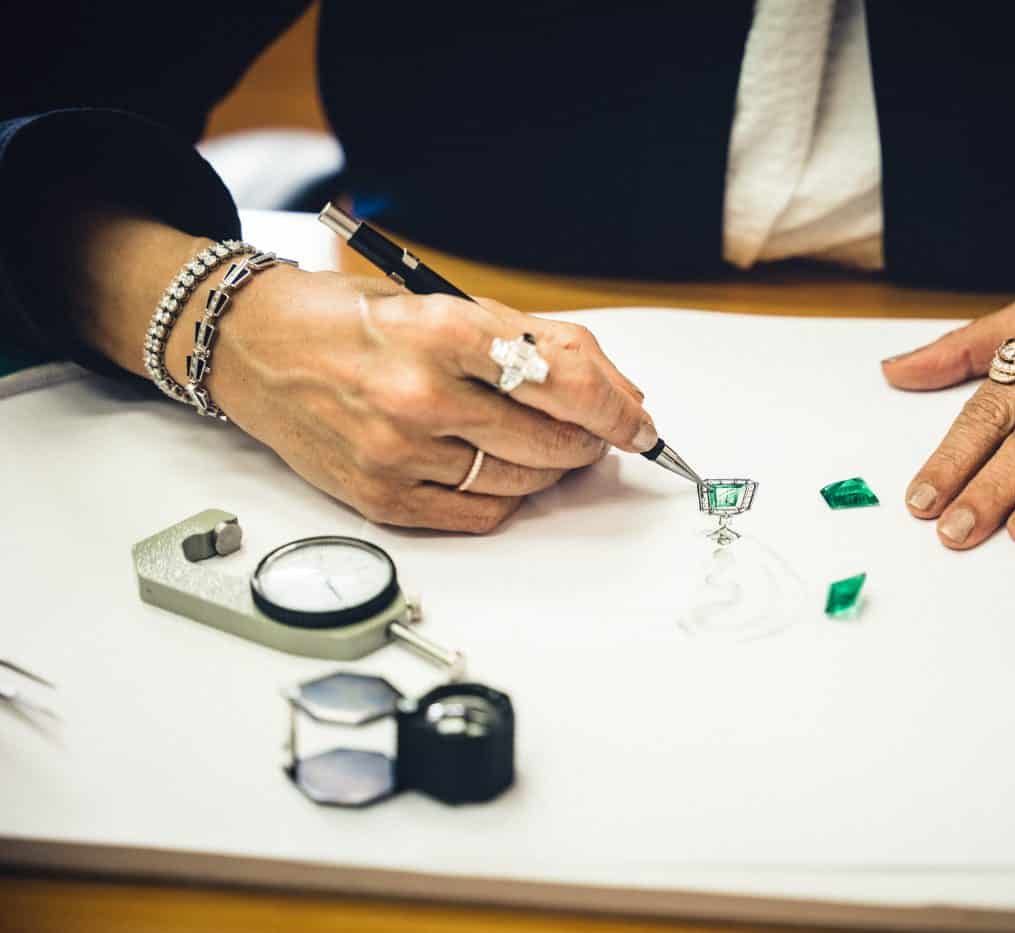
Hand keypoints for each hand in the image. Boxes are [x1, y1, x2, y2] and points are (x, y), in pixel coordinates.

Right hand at [189, 268, 652, 532]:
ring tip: (548, 445)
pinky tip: (502, 469)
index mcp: (440, 331)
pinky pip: (481, 514)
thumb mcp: (444, 304)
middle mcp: (417, 396)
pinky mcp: (381, 498)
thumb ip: (534, 342)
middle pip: (551, 438)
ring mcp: (396, 454)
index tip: (639, 422)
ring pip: (523, 481)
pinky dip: (509, 495)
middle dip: (590, 440)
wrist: (251, 346)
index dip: (616, 408)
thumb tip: (616, 391)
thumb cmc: (352, 319)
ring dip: (553, 468)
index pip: (563, 380)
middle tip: (596, 432)